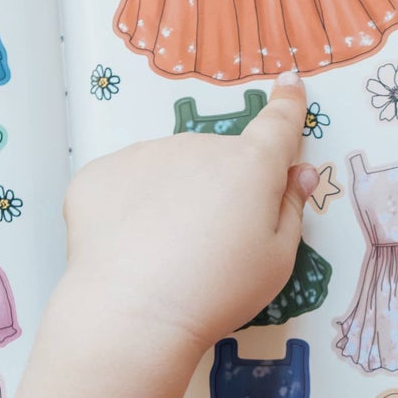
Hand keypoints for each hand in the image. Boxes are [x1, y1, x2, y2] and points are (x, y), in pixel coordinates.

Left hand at [60, 74, 319, 355]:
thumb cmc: (219, 291)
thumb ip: (291, 210)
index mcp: (249, 165)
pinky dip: (128, 209)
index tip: (288, 83)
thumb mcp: (277, 260)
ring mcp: (143, 155)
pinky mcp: (98, 174)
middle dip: (218, 187)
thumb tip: (298, 172)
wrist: (134, 313)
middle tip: (211, 243)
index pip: (277, 124)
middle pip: (216, 159)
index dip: (287, 104)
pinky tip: (129, 249)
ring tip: (165, 253)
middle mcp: (197, 146)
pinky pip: (123, 185)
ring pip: (167, 170)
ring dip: (171, 197)